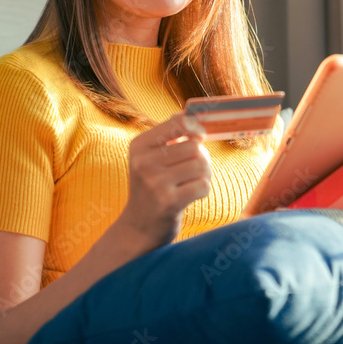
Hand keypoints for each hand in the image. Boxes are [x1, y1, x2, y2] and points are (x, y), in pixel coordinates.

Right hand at [119, 113, 211, 246]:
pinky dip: (203, 190)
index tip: (200, 136)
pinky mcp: (168, 202)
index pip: (177, 123)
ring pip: (201, 164)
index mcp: (139, 146)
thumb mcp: (151, 158)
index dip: (196, 127)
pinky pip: (203, 185)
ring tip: (192, 182)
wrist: (138, 227)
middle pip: (194, 146)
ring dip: (204, 174)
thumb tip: (195, 117)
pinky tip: (191, 195)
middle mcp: (144, 162)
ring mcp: (155, 183)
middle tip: (193, 169)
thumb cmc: (152, 186)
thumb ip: (171, 136)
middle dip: (201, 157)